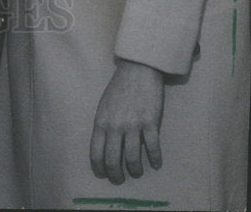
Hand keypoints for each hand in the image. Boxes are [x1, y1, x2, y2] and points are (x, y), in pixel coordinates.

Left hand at [90, 60, 163, 184]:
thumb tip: (105, 147)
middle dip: (116, 175)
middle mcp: (115, 126)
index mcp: (101, 121)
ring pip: (132, 158)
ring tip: (137, 173)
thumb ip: (104, 125)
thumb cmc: (119, 88)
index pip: (96, 152)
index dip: (99, 168)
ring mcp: (133, 125)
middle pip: (113, 160)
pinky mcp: (150, 123)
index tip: (103, 175)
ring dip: (135, 170)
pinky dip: (154, 159)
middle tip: (120, 180)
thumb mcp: (104, 106)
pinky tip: (155, 164)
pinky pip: (152, 148)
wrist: (137, 70)